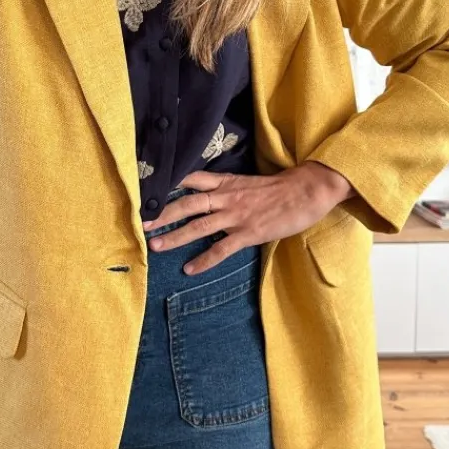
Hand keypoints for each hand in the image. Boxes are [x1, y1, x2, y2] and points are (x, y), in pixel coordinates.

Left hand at [142, 163, 355, 274]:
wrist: (306, 190)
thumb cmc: (280, 188)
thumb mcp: (248, 182)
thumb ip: (227, 189)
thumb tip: (209, 196)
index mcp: (226, 183)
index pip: (191, 179)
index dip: (168, 185)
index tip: (147, 191)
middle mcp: (226, 197)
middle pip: (186, 204)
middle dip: (163, 214)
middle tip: (142, 224)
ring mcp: (236, 215)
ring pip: (198, 226)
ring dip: (175, 237)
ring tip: (155, 246)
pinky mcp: (249, 233)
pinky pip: (221, 249)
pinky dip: (204, 260)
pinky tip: (189, 269)